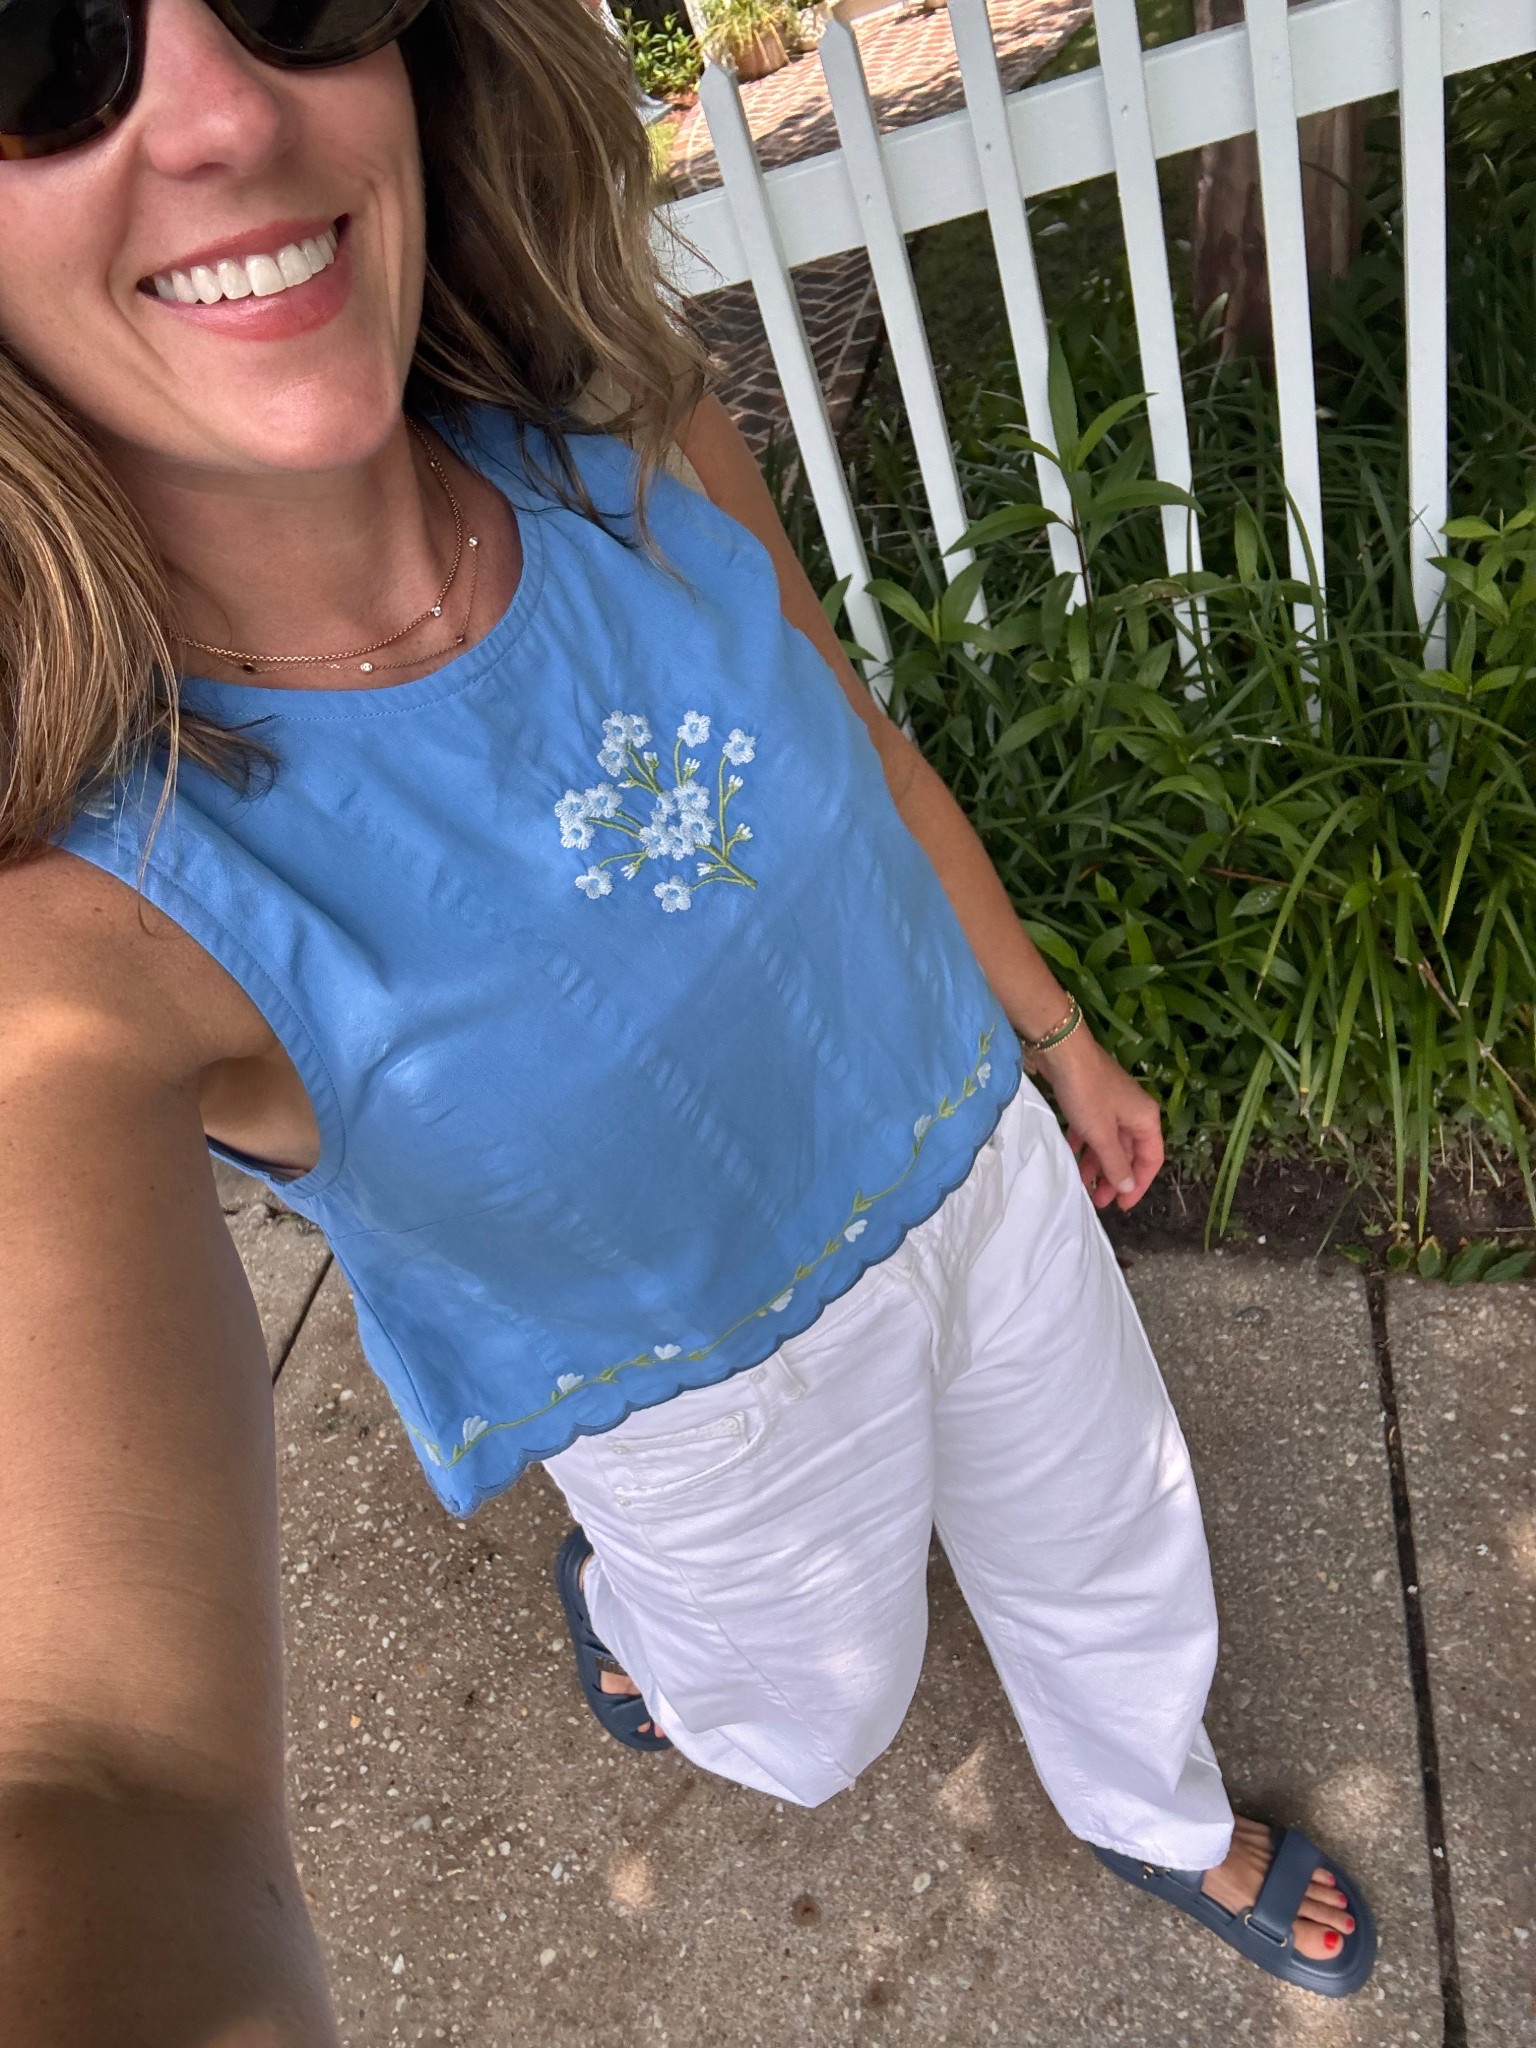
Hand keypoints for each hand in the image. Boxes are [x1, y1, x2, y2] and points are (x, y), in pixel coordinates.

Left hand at [1028, 1028, 1163, 1209]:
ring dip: (1097, 1164)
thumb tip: (1129, 1186)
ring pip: (1110, 1142)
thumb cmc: (1087, 1093)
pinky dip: (1085, 1144)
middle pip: (1129, 1153)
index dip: (1139, 1185)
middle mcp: (1134, 1112)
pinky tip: (1071, 1155)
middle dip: (1115, 1177)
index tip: (1122, 1206)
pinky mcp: (1093, 1099)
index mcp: (1146, 1119)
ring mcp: (1113, 1105)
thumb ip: (1116, 1162)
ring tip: (1081, 1183)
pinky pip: (1093, 1129)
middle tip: (1098, 1199)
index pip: (1152, 1160)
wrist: (1062, 1050)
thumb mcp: (1102, 1134)